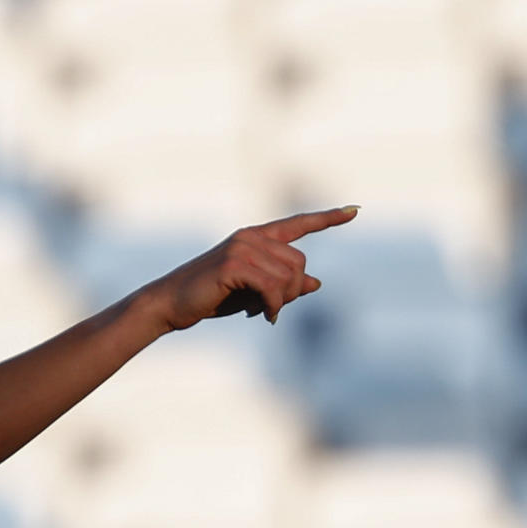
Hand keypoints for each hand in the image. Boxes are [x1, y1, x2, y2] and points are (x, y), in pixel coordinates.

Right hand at [144, 206, 356, 331]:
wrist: (171, 304)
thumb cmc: (210, 297)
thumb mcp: (252, 291)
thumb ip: (282, 284)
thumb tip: (316, 283)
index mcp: (255, 237)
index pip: (298, 224)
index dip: (328, 219)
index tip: (354, 211)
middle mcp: (251, 237)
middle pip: (299, 261)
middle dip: (293, 290)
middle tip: (273, 308)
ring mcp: (242, 248)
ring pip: (289, 277)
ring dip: (281, 302)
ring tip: (262, 312)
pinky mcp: (235, 264)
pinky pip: (273, 287)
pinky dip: (273, 306)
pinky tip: (263, 316)